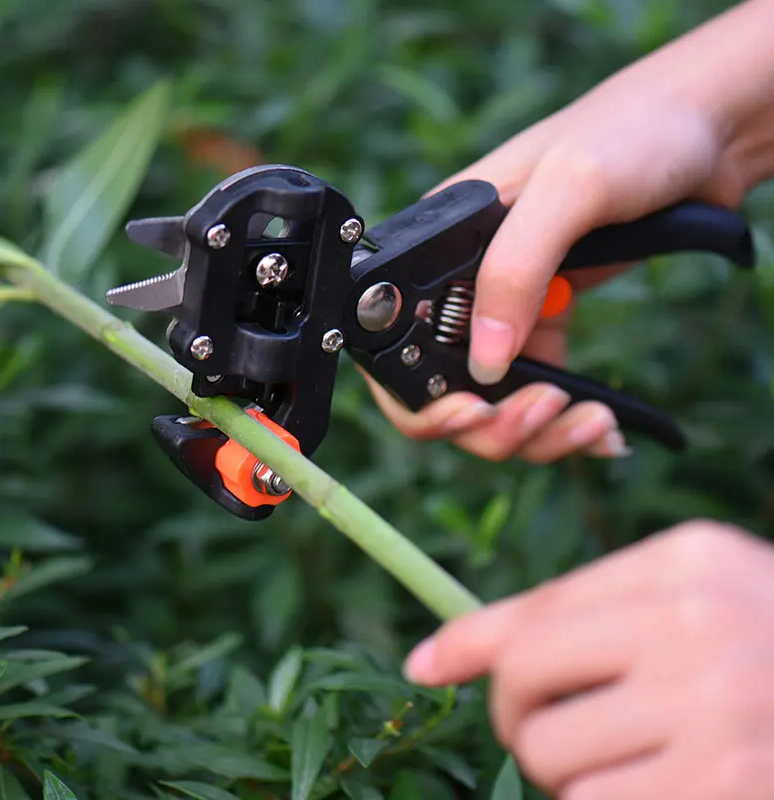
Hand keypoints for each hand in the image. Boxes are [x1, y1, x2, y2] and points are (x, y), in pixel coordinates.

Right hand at [362, 0, 773, 463]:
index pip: (396, 348)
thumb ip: (514, 268)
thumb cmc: (631, 131)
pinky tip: (602, 427)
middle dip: (492, 425)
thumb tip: (484, 363)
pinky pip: (538, 393)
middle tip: (547, 412)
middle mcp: (464, 287)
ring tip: (593, 422)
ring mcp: (506, 309)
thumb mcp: (569, 186)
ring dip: (537, 433)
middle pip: (445, 393)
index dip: (422, 398)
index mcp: (440, 250)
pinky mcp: (546, 322)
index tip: (474, 413)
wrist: (704, 130)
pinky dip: (566, 425)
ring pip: (494, 404)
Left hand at [403, 520, 773, 798]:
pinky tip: (656, 780)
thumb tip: (430, 657)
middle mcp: (700, 630)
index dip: (469, 646)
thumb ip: (573, 611)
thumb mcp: (685, 593)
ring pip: (555, 762)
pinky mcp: (729, 791)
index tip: (427, 666)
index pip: (534, 614)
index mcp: (684, 567)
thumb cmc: (767, 634)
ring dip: (565, 770)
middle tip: (548, 722)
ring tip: (621, 755)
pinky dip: (605, 799)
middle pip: (525, 688)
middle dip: (516, 715)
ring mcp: (720, 717)